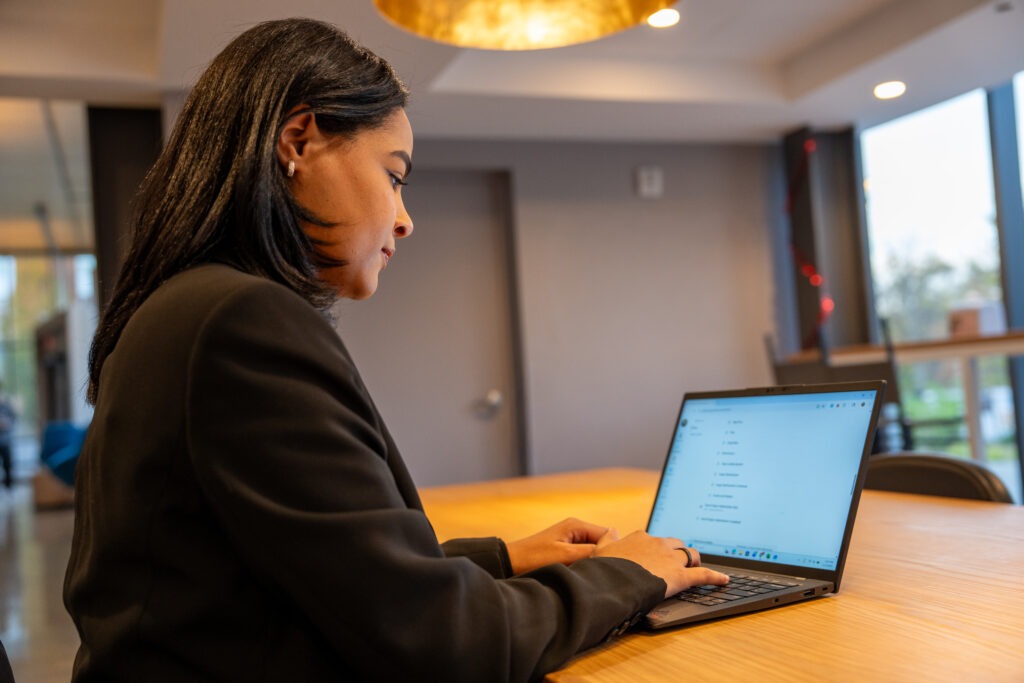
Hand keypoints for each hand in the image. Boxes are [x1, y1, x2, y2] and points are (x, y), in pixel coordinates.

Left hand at [505, 518, 609, 573]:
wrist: (510, 563)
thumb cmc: (535, 558)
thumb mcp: (566, 556)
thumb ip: (592, 550)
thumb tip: (616, 545)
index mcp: (577, 525)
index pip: (608, 534)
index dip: (612, 550)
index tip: (608, 566)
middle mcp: (575, 528)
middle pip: (602, 542)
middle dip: (602, 556)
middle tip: (596, 571)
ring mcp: (570, 538)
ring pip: (593, 550)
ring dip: (591, 562)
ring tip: (584, 572)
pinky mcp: (565, 549)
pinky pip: (583, 556)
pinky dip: (583, 564)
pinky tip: (578, 573)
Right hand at [593, 531, 728, 597]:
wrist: (614, 582)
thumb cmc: (605, 568)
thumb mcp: (600, 550)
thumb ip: (607, 538)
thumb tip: (612, 529)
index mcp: (640, 538)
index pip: (652, 539)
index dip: (654, 548)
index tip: (653, 555)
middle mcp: (658, 544)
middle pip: (674, 544)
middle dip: (677, 552)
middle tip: (676, 563)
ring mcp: (671, 559)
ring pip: (689, 555)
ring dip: (693, 560)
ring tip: (696, 567)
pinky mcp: (681, 576)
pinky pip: (703, 575)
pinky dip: (715, 577)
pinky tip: (724, 580)